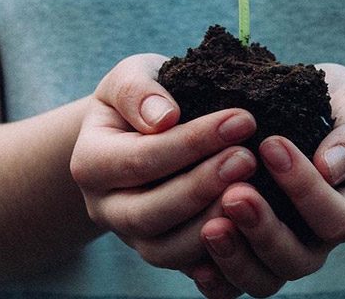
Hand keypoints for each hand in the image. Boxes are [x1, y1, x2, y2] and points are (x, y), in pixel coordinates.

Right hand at [70, 54, 257, 270]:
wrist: (140, 128)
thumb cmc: (142, 97)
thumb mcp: (131, 76)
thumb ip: (138, 90)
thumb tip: (164, 117)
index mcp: (91, 162)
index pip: (140, 159)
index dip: (192, 142)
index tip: (242, 119)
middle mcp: (105, 207)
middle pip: (149, 213)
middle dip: (203, 186)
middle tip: (248, 158)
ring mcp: (132, 237)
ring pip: (167, 250)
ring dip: (212, 223)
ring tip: (253, 191)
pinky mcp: (162, 252)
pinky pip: (188, 267)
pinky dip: (219, 254)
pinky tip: (251, 227)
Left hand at [189, 63, 344, 297]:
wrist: (309, 112)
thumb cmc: (336, 107)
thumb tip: (330, 166)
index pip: (336, 218)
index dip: (305, 189)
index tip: (271, 144)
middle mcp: (318, 240)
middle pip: (297, 259)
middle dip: (264, 229)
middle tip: (235, 193)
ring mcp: (281, 252)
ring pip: (263, 280)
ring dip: (235, 257)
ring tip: (210, 227)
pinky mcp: (248, 255)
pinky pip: (232, 286)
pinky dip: (215, 278)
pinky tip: (194, 260)